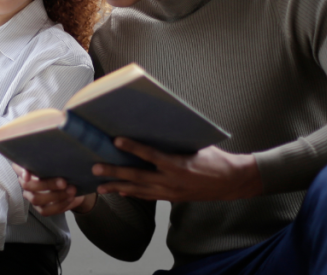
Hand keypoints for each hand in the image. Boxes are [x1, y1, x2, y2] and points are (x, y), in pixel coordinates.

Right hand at [13, 163, 95, 215]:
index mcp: (27, 166)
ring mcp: (32, 196)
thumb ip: (54, 158)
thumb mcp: (61, 160)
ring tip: (71, 190)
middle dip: (47, 184)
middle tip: (64, 182)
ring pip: (36, 199)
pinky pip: (46, 211)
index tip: (28, 174)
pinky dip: (60, 205)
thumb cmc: (64, 168)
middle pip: (28, 185)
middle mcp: (26, 182)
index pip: (18, 167)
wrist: (76, 183)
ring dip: (56, 195)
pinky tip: (70, 198)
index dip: (21, 171)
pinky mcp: (41, 208)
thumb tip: (57, 153)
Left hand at [93, 138, 263, 202]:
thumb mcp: (196, 146)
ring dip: (118, 187)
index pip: (151, 155)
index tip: (116, 140)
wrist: (231, 182)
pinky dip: (133, 194)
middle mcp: (172, 181)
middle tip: (95, 168)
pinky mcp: (172, 198)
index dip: (132, 148)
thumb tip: (154, 129)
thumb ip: (174, 143)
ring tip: (100, 186)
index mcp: (179, 165)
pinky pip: (148, 197)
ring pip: (139, 190)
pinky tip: (120, 191)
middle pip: (137, 177)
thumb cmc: (215, 159)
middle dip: (115, 172)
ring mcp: (171, 192)